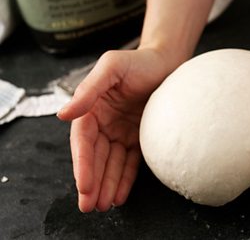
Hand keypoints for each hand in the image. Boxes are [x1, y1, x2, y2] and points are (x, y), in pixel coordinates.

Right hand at [58, 48, 171, 211]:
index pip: (83, 141)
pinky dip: (124, 178)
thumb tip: (63, 115)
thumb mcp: (111, 68)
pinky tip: (120, 194)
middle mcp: (105, 122)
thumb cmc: (139, 61)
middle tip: (90, 206)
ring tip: (105, 206)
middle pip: (95, 156)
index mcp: (92, 108)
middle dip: (92, 181)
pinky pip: (130, 161)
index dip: (82, 164)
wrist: (168, 62)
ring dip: (107, 184)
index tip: (84, 184)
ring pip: (111, 163)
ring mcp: (121, 131)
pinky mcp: (139, 137)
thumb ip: (88, 90)